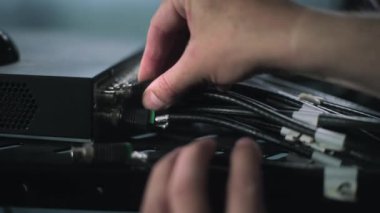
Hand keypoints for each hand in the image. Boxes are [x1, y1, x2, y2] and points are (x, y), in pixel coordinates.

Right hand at [139, 0, 302, 109]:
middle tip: (162, 86)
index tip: (147, 81)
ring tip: (180, 85)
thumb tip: (151, 99)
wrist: (293, 39)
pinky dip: (202, 55)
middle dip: (169, 63)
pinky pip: (211, 35)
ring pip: (194, 35)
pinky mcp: (237, 13)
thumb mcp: (199, 64)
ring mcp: (222, 2)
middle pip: (176, 31)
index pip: (158, 28)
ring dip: (185, 62)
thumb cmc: (246, 39)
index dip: (150, 59)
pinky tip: (200, 75)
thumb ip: (170, 83)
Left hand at [140, 137, 263, 212]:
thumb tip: (258, 184)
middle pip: (186, 187)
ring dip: (167, 168)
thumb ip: (255, 206)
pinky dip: (156, 189)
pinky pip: (148, 209)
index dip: (245, 162)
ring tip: (180, 155)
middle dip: (194, 155)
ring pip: (155, 198)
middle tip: (205, 144)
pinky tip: (165, 182)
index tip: (245, 146)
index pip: (242, 192)